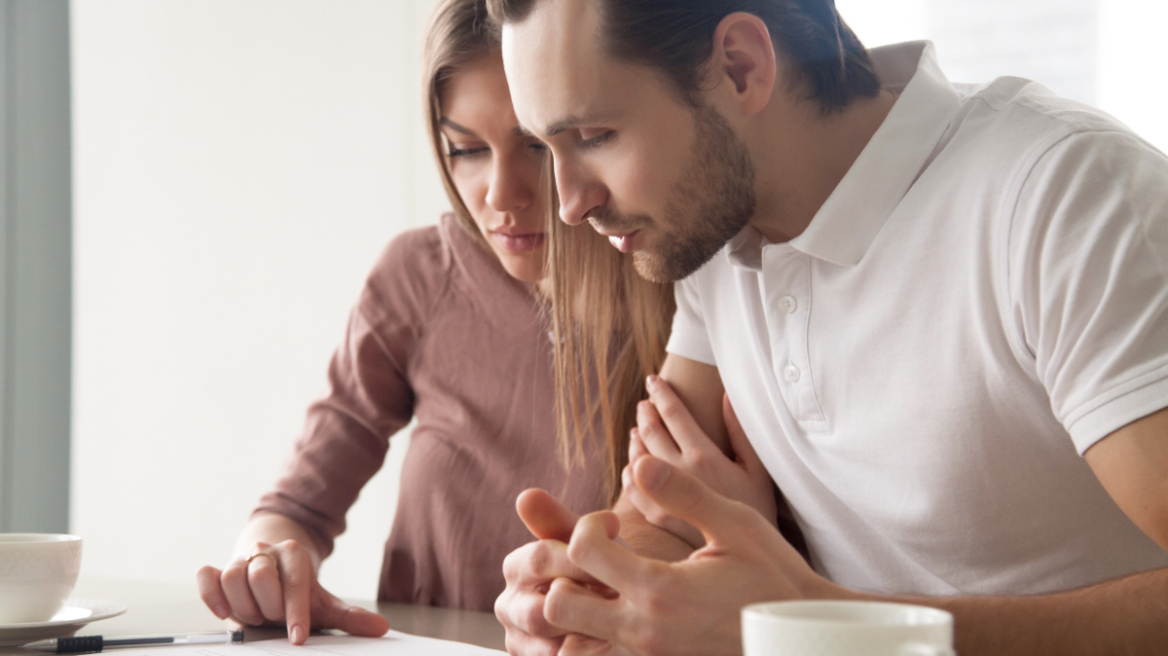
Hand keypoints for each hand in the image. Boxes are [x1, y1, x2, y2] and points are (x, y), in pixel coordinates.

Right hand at [196, 539, 388, 643]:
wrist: (272, 566)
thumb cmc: (297, 590)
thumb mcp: (322, 602)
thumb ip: (349, 617)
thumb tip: (381, 628)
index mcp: (296, 555)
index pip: (296, 583)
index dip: (296, 612)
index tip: (298, 637)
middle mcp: (266, 551)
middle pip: (261, 575)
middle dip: (267, 605)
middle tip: (272, 618)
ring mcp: (240, 558)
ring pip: (233, 576)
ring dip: (242, 605)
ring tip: (255, 617)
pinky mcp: (217, 568)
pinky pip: (206, 576)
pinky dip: (211, 594)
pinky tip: (223, 612)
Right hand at [496, 490, 629, 655]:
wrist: (619, 605)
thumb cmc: (603, 568)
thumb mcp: (588, 542)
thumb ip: (562, 521)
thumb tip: (526, 495)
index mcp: (516, 566)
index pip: (541, 557)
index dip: (583, 558)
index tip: (619, 555)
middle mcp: (509, 606)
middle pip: (540, 609)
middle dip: (587, 605)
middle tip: (623, 601)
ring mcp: (520, 641)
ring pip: (550, 646)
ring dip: (589, 635)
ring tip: (623, 623)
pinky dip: (587, 653)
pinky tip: (613, 643)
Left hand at [547, 457, 842, 655]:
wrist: (801, 636)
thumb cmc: (772, 575)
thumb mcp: (735, 524)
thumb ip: (684, 494)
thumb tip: (640, 463)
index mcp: (659, 591)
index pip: (582, 550)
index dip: (589, 525)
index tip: (614, 521)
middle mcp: (644, 631)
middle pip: (557, 605)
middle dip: (564, 572)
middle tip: (596, 554)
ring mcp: (646, 655)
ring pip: (571, 638)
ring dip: (576, 604)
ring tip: (604, 580)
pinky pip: (599, 654)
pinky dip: (592, 632)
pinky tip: (618, 605)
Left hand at [627, 377, 776, 546]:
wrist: (751, 560)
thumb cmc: (761, 512)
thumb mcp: (757, 470)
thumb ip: (739, 432)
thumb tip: (725, 396)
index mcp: (704, 457)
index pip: (674, 414)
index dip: (661, 393)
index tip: (653, 380)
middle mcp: (680, 474)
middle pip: (651, 432)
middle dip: (646, 412)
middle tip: (644, 403)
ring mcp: (664, 498)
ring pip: (637, 457)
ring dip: (636, 438)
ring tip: (638, 427)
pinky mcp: (658, 518)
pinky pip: (632, 488)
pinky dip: (629, 471)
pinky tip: (632, 464)